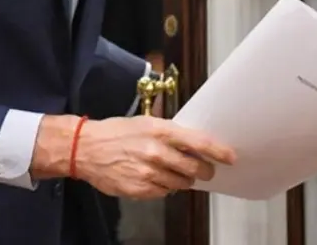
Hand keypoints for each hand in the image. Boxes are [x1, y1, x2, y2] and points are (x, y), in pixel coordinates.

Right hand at [30, 115, 235, 200]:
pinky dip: (163, 187)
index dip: (218, 151)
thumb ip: (171, 134)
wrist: (86, 148)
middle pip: (195, 168)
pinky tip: (152, 177)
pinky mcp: (140, 189)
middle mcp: (156, 151)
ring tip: (168, 171)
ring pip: (181, 184)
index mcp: (159, 130)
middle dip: (202, 171)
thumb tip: (196, 147)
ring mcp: (148, 172)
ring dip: (181, 180)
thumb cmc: (116, 133)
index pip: (198, 142)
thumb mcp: (145, 123)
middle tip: (202, 170)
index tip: (230, 157)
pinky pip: (164, 193)